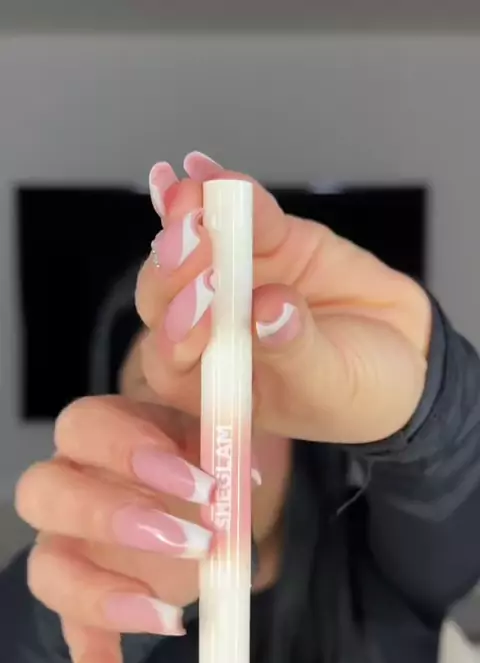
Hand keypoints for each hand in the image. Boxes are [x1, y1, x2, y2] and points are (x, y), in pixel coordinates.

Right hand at [15, 396, 287, 662]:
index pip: (85, 427)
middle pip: (43, 492)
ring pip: (47, 568)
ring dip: (103, 596)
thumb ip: (226, 451)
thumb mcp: (222, 447)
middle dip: (114, 517)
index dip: (132, 451)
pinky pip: (74, 640)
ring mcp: (69, 546)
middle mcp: (71, 486)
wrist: (205, 502)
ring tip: (171, 620)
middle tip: (194, 542)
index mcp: (104, 436)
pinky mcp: (85, 602)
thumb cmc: (210, 465)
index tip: (203, 483)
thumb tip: (247, 477)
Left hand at [138, 152, 431, 443]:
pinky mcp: (264, 241)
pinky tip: (202, 168)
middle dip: (174, 267)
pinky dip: (222, 188)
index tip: (204, 303)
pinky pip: (240, 213)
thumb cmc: (355, 392)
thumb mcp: (328, 386)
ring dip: (188, 217)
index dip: (180, 329)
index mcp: (210, 382)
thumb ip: (294, 351)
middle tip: (189, 238)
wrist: (403, 354)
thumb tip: (269, 309)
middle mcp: (208, 329)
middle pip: (169, 297)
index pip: (173, 358)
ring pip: (195, 247)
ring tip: (193, 194)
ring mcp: (232, 280)